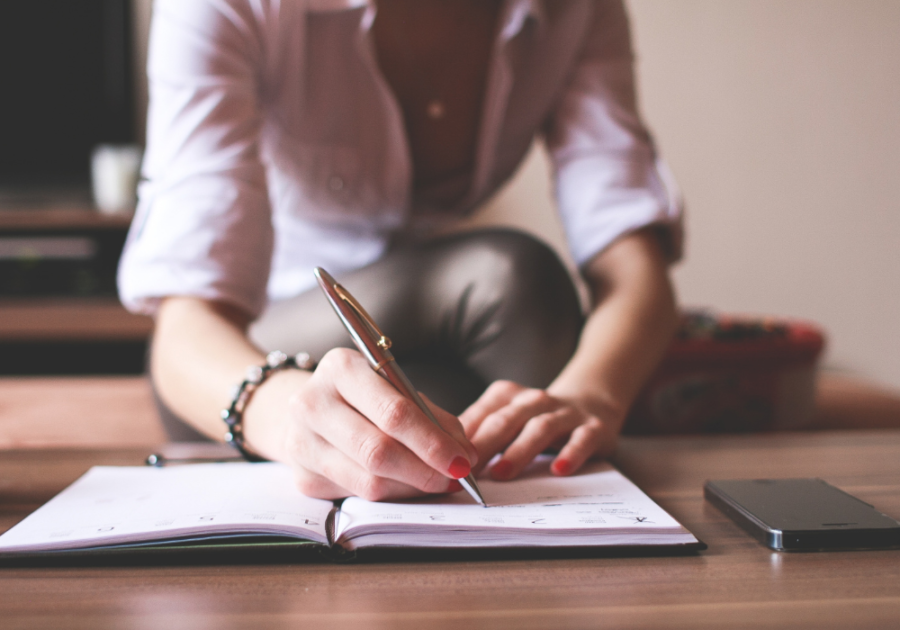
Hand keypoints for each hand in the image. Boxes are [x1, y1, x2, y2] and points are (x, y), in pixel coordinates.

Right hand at [270, 348, 477, 501]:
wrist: (313, 407)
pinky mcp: (302, 477)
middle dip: (425, 471)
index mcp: (341, 368)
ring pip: (369, 481)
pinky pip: (358, 495)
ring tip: (437, 482)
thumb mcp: (396, 388)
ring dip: (412, 487)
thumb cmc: (365, 396)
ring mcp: (301, 443)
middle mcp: (312, 403)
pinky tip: (407, 486)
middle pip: (378, 451)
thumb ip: (433, 417)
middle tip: (455, 478)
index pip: (393, 413)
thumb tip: (466, 455)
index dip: (432, 442)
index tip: (462, 460)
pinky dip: (392, 495)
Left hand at [459, 380, 621, 480]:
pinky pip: (581, 440)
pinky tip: (558, 470)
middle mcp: (533, 400)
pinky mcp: (592, 428)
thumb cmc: (535, 418)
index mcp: (506, 396)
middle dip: (483, 445)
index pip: (480, 415)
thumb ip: (479, 433)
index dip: (460, 438)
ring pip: (539, 429)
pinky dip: (570, 454)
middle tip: (465, 471)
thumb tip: (439, 457)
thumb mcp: (506, 418)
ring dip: (519, 451)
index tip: (443, 461)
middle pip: (505, 421)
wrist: (591, 401)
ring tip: (501, 473)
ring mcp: (564, 413)